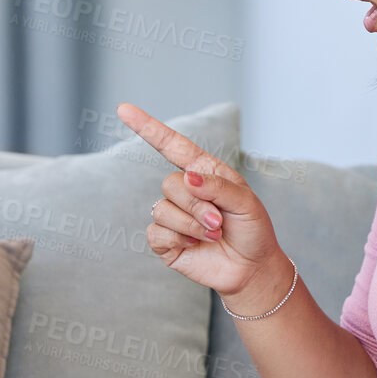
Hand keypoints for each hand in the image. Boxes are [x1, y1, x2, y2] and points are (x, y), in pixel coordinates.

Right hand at [116, 102, 285, 300]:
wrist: (252, 268)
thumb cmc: (252, 230)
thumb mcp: (246, 202)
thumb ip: (218, 186)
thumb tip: (187, 177)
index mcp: (203, 172)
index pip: (171, 145)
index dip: (147, 128)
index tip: (124, 109)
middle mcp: (184, 191)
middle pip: (170, 184)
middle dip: (197, 205)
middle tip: (219, 223)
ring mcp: (172, 216)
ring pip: (163, 209)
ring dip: (192, 225)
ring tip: (214, 235)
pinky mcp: (165, 241)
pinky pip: (157, 232)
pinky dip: (180, 239)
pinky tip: (196, 245)